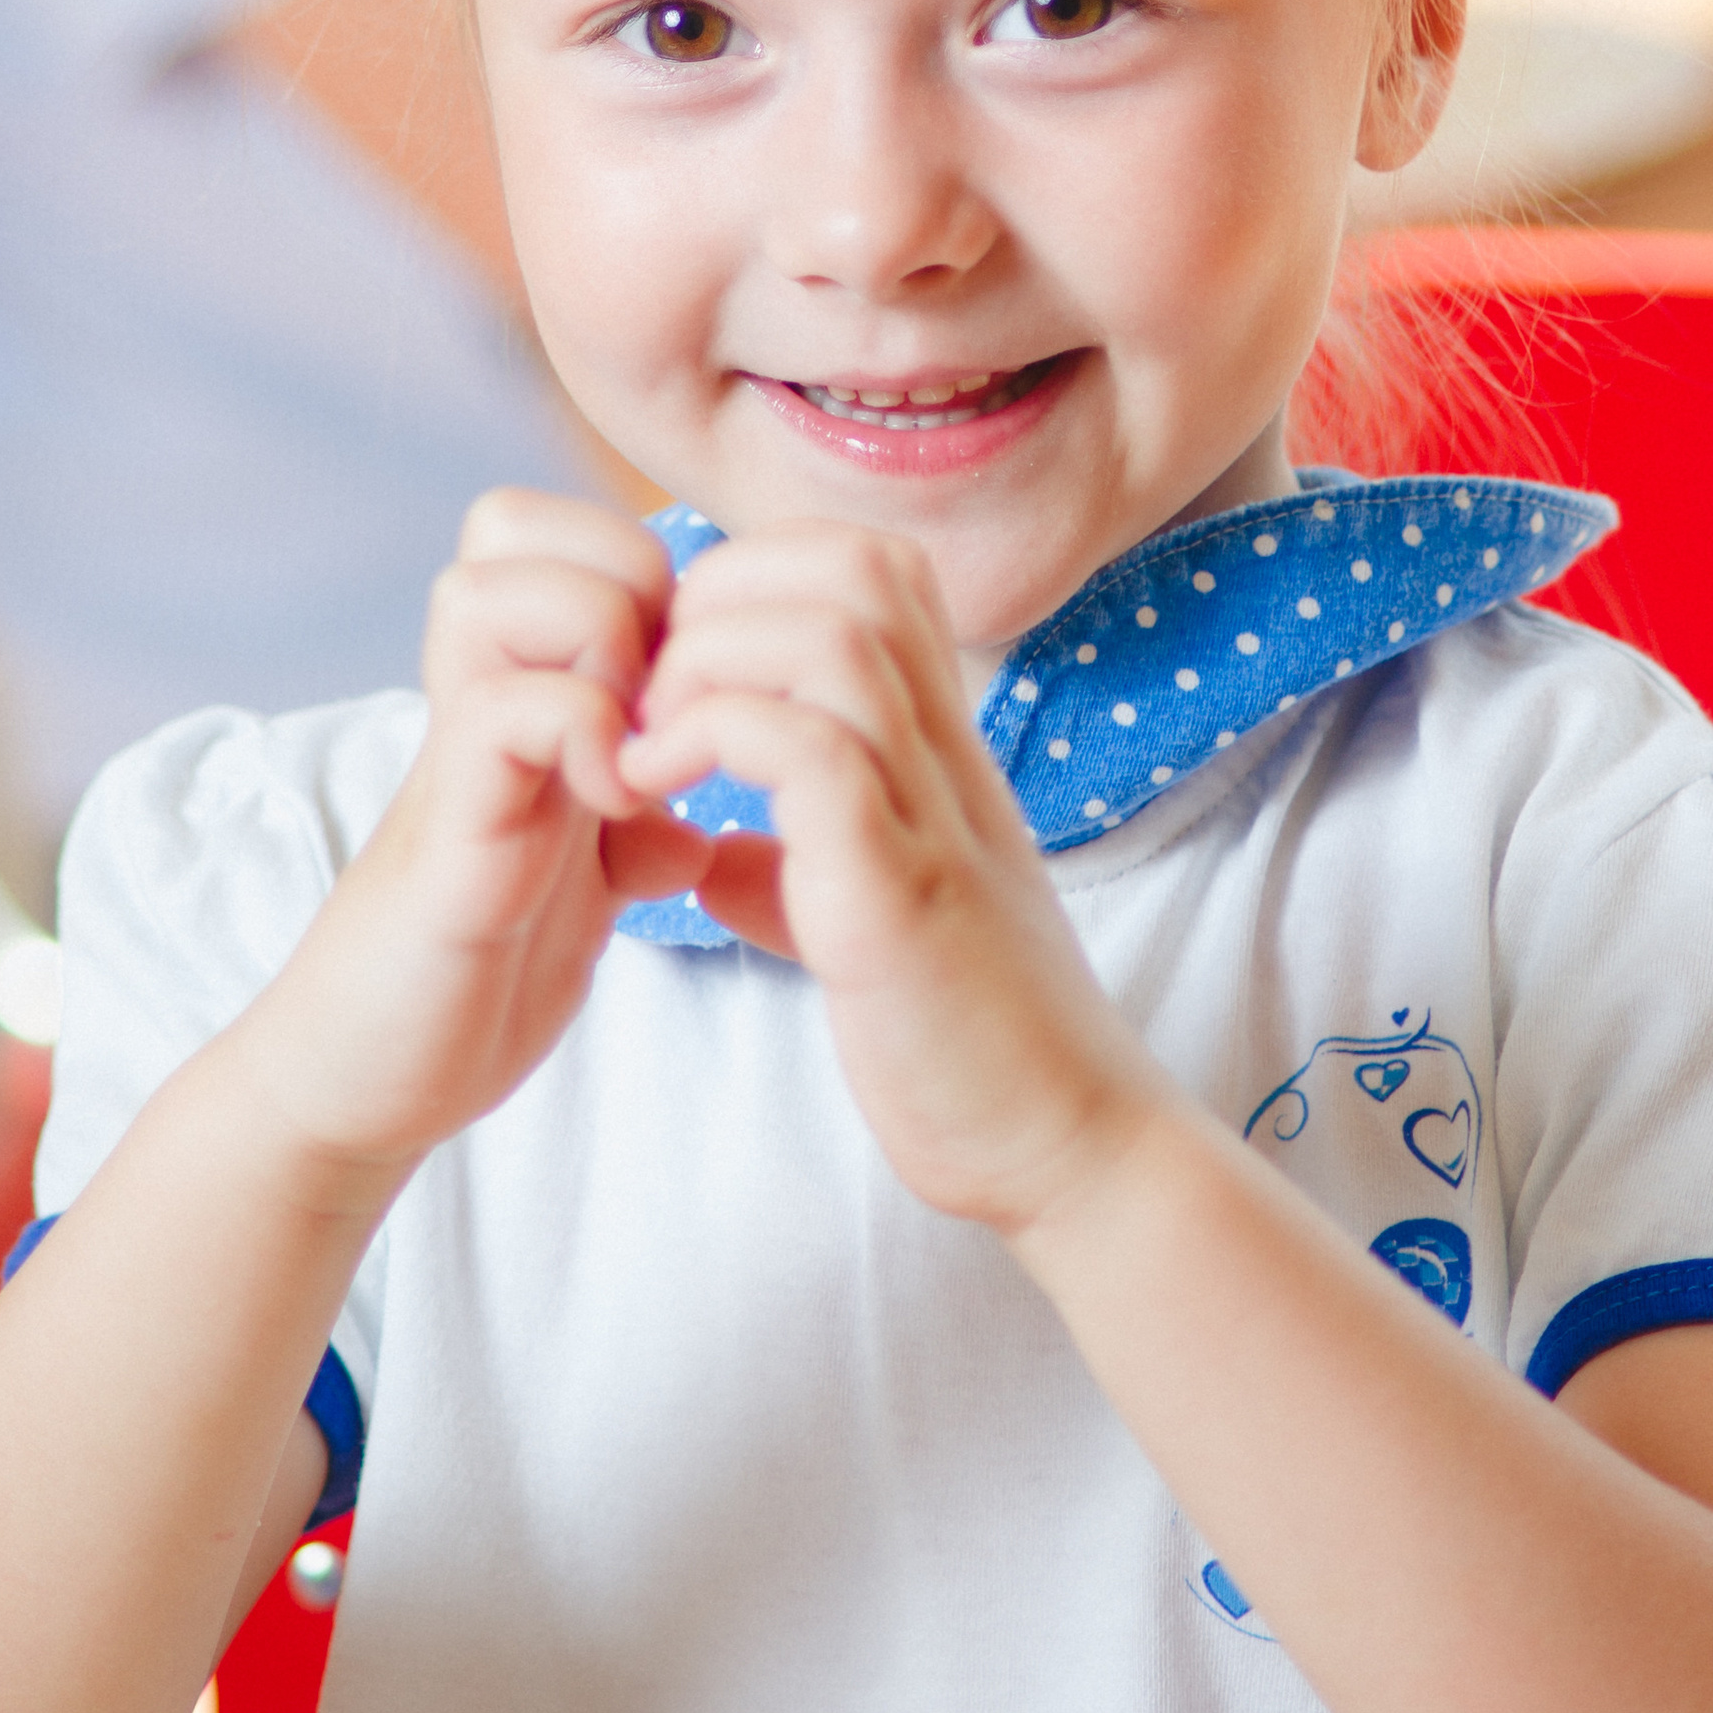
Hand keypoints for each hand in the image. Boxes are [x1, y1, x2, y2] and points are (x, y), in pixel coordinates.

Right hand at [224, 490, 709, 1188]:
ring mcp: (449, 762)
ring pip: (491, 588)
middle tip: (659, 699)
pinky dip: (579, 737)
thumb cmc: (470, 976)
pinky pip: (501, 716)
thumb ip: (623, 835)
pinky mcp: (444, 842)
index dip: (633, 567)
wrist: (368, 1081)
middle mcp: (471, 703)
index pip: (547, 532)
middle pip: (508, 521)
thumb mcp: (576, 885)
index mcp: (511, 699)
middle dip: (620, 583)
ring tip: (632, 749)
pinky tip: (616, 812)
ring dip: (595, 646)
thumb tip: (693, 833)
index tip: (677, 676)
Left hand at [616, 522, 1172, 1236]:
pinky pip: (817, 755)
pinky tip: (657, 793)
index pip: (868, 569)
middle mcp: (946, 757)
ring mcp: (931, 816)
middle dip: (721, 592)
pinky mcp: (902, 895)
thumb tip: (712, 854)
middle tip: (647, 690)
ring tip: (648, 740)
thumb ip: (791, 870)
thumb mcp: (868, 920)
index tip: (678, 664)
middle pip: (851, 567)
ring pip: (833, 636)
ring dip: (710, 662)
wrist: (1065, 1145)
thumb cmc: (970, 1040)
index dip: (755, 576)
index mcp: (937, 750)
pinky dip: (717, 742)